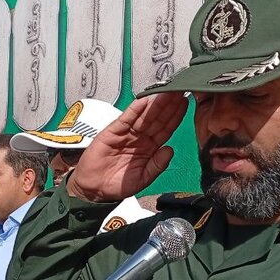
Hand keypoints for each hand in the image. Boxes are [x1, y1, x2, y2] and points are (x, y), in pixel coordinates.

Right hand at [65, 93, 187, 202]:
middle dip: (168, 105)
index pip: (166, 129)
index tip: (185, 104)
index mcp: (149, 147)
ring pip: (144, 116)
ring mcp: (127, 133)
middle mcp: (140, 137)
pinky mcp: (113, 131)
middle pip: (157, 118)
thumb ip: (157, 165)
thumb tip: (170, 150)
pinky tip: (144, 101)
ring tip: (166, 92)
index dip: (175, 117)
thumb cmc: (117, 184)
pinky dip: (134, 109)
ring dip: (155, 104)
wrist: (93, 189)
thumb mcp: (143, 178)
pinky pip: (126, 118)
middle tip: (179, 91)